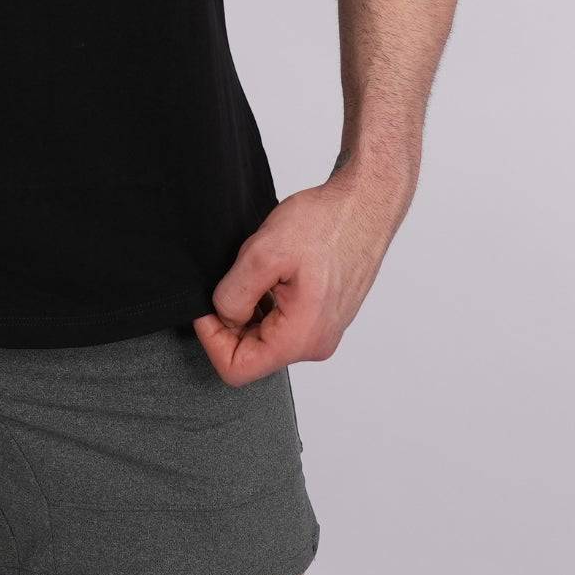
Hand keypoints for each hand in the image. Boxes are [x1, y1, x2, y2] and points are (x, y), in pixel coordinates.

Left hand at [192, 173, 403, 384]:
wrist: (364, 205)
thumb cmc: (325, 224)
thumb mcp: (264, 252)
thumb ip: (234, 294)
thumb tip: (222, 316)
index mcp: (300, 338)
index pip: (237, 368)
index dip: (212, 338)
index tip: (210, 303)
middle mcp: (315, 344)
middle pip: (251, 354)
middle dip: (232, 320)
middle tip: (236, 277)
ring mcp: (322, 332)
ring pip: (265, 337)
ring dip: (251, 308)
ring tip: (261, 270)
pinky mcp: (324, 317)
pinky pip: (282, 323)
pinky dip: (268, 302)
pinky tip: (274, 272)